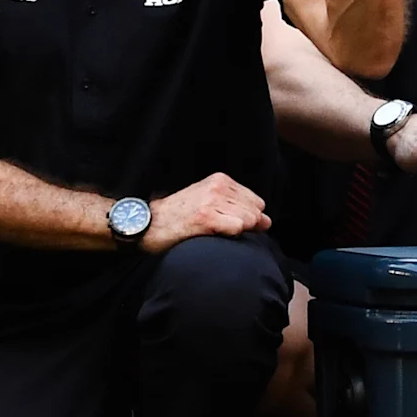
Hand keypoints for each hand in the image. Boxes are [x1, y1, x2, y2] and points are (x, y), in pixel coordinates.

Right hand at [140, 172, 268, 252]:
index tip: (233, 225)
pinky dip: (231, 236)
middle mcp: (218, 187)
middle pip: (256, 212)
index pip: (257, 202)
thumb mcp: (207, 200)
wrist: (149, 223)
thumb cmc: (178, 216)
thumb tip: (267, 222)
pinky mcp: (205, 218)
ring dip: (238, 232)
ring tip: (216, 233)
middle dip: (248, 226)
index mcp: (220, 180)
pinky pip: (237, 228)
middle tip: (223, 231)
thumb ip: (236, 206)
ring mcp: (212, 201)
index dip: (251, 218)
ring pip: (249, 220)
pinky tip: (214, 236)